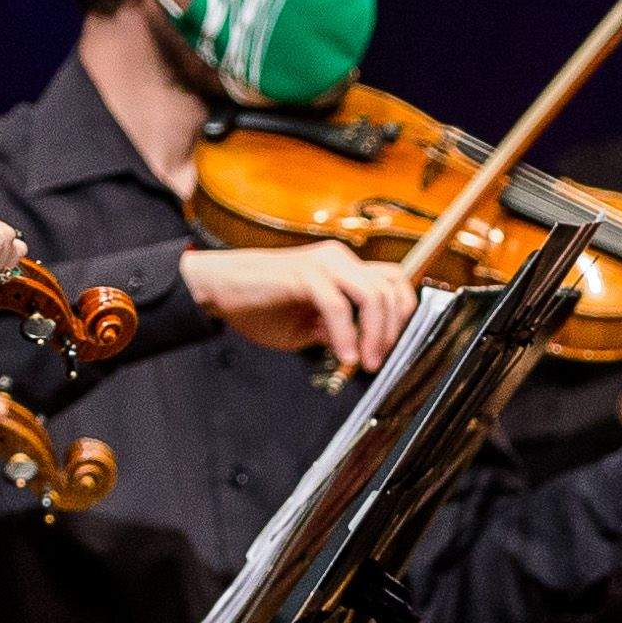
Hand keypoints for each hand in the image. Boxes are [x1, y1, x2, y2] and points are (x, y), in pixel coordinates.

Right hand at [184, 238, 423, 373]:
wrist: (219, 290)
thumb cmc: (259, 305)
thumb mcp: (307, 326)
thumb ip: (337, 330)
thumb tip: (362, 348)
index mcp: (344, 269)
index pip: (393, 282)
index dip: (402, 315)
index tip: (393, 347)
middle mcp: (339, 260)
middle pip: (391, 289)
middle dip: (392, 331)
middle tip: (378, 362)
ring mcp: (323, 264)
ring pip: (372, 295)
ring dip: (375, 333)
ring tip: (364, 361)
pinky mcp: (304, 274)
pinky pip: (338, 306)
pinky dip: (346, 334)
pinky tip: (344, 355)